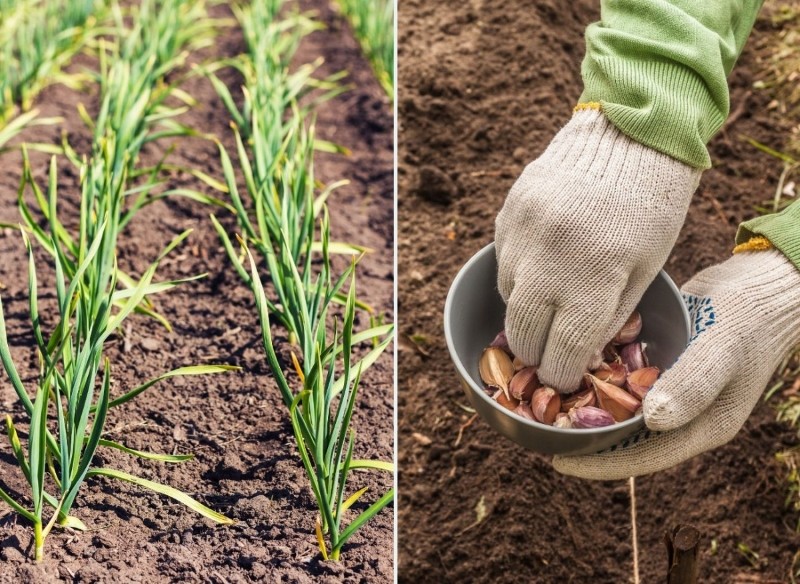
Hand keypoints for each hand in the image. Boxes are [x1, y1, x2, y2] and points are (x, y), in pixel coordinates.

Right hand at [495, 109, 700, 390]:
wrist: (627, 137)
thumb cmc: (651, 210)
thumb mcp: (646, 270)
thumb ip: (609, 317)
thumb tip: (576, 354)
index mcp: (596, 278)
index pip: (562, 351)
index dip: (559, 375)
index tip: (562, 379)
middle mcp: (550, 259)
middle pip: (523, 333)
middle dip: (535, 352)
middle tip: (547, 353)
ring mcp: (523, 235)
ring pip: (508, 298)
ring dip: (525, 310)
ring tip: (549, 300)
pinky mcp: (507, 215)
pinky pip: (503, 263)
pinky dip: (518, 275)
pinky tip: (542, 264)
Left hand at [553, 249, 799, 479]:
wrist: (763, 283)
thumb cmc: (749, 318)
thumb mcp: (723, 349)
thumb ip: (693, 385)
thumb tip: (654, 422)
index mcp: (701, 426)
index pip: (642, 457)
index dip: (599, 463)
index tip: (557, 461)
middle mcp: (682, 413)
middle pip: (624, 438)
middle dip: (582, 436)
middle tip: (537, 429)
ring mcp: (670, 388)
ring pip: (619, 408)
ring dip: (584, 405)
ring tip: (540, 400)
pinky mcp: (660, 364)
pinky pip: (621, 378)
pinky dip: (596, 376)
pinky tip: (564, 363)